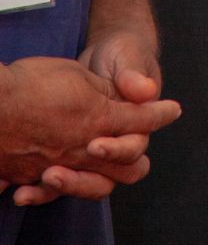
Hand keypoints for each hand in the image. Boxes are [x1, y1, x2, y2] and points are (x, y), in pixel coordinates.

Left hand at [0, 56, 179, 203]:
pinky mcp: (72, 155)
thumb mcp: (128, 56)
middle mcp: (120, 143)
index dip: (117, 151)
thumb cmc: (121, 54)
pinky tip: (23, 190)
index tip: (95, 144)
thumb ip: (133, 74)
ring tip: (43, 178)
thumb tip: (147, 90)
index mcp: (139, 123)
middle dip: (86, 180)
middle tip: (58, 171)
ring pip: (87, 185)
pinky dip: (43, 190)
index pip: (134, 148)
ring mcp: (95, 152)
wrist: (104, 54)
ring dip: (66, 186)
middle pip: (112, 177)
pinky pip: (61, 183)